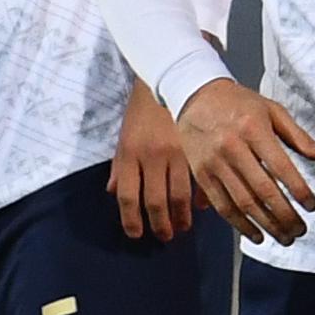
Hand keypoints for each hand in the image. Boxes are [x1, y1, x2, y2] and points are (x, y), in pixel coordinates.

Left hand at [108, 84, 195, 239]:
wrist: (167, 78)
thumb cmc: (142, 110)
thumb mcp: (124, 136)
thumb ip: (119, 166)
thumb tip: (113, 192)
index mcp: (130, 153)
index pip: (127, 196)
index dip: (131, 220)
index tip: (136, 233)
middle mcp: (152, 156)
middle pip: (154, 201)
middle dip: (159, 225)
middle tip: (164, 236)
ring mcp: (176, 152)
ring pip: (179, 196)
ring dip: (181, 217)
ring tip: (182, 227)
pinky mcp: (195, 148)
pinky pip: (199, 180)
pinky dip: (201, 198)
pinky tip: (200, 208)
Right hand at [174, 79, 314, 244]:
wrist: (195, 97)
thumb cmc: (238, 103)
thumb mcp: (271, 109)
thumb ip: (296, 134)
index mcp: (253, 128)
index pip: (280, 167)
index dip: (298, 190)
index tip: (311, 206)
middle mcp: (232, 147)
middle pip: (262, 190)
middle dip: (285, 215)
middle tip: (300, 229)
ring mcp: (214, 163)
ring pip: (243, 203)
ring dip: (266, 225)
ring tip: (284, 237)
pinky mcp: (201, 175)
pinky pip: (222, 206)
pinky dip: (240, 225)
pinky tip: (256, 234)